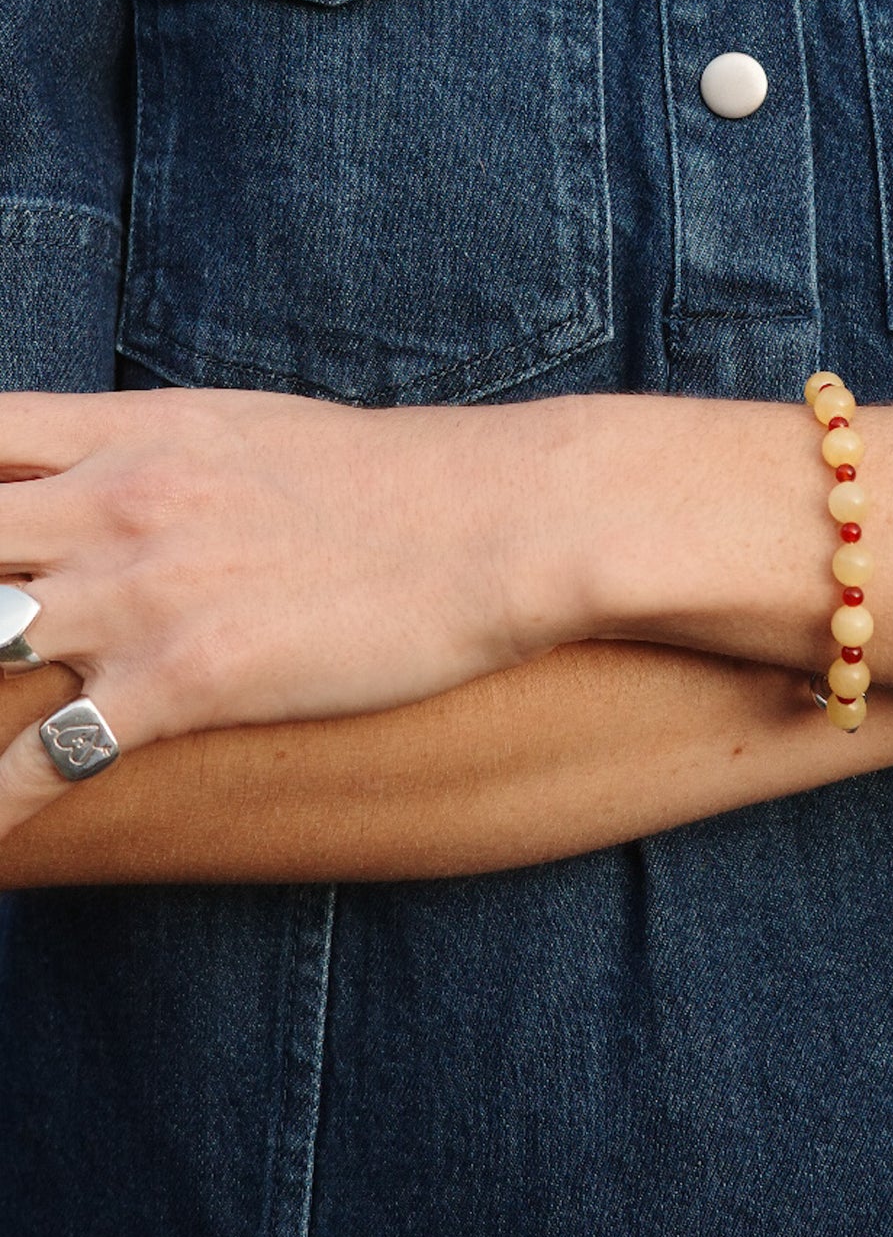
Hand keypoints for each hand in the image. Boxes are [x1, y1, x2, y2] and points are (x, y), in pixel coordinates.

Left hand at [0, 385, 589, 837]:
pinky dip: (0, 803)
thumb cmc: (395, 480)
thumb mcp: (252, 433)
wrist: (499, 524)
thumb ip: (154, 453)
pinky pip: (48, 755)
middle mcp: (117, 507)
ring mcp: (145, 596)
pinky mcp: (189, 680)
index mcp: (132, 437)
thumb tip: (103, 480)